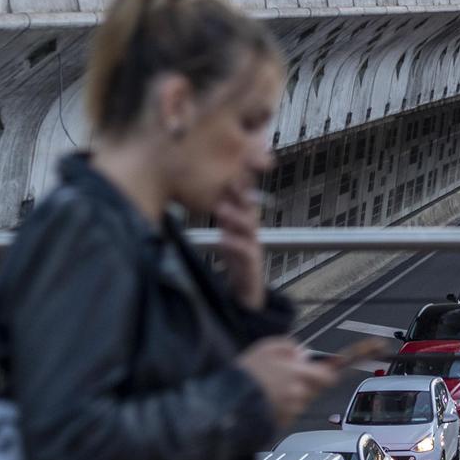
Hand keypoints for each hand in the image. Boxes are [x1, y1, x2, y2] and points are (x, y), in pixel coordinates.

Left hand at [214, 184, 265, 310]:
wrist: (245, 294)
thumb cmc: (236, 262)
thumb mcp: (227, 234)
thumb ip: (223, 215)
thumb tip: (205, 192)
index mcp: (245, 222)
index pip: (243, 197)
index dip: (238, 181)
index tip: (226, 165)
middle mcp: (252, 232)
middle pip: (250, 207)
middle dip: (241, 193)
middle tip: (228, 179)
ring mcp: (254, 248)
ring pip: (250, 227)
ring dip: (236, 217)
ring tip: (221, 209)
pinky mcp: (252, 266)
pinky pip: (246, 252)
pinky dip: (233, 244)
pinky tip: (222, 238)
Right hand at [237, 338, 337, 428]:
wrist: (229, 400)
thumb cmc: (246, 374)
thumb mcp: (265, 347)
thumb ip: (288, 346)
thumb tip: (302, 352)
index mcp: (298, 374)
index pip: (328, 377)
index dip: (327, 374)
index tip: (326, 372)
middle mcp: (298, 394)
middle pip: (314, 390)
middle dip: (306, 384)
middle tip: (287, 379)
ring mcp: (291, 410)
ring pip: (301, 402)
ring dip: (293, 396)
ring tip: (273, 390)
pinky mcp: (283, 423)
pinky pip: (290, 414)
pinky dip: (283, 408)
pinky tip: (268, 401)